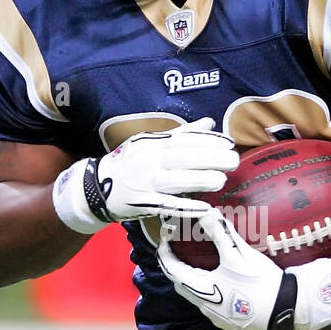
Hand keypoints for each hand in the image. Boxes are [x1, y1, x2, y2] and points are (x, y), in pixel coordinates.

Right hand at [52, 118, 238, 232]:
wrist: (97, 187)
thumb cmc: (131, 163)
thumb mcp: (152, 143)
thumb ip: (182, 134)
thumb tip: (209, 122)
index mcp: (153, 143)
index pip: (184, 139)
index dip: (208, 141)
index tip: (229, 143)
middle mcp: (148, 160)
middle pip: (182, 158)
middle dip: (209, 158)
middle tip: (233, 160)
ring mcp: (144, 182)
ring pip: (175, 180)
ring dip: (199, 179)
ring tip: (222, 180)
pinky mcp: (142, 203)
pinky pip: (166, 204)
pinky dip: (185, 206)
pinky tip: (204, 207)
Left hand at [157, 208, 330, 329]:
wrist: (285, 311)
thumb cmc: (260, 283)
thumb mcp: (239, 255)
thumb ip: (220, 233)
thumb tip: (205, 213)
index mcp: (202, 289)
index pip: (172, 270)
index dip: (165, 253)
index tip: (164, 239)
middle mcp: (204, 306)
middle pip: (181, 285)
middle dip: (176, 267)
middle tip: (178, 250)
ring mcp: (216, 317)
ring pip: (195, 296)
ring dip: (192, 280)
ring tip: (199, 263)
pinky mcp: (229, 322)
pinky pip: (211, 305)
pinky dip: (208, 291)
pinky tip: (220, 283)